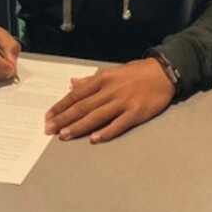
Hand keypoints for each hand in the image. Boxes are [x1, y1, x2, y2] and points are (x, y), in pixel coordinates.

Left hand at [44, 57, 175, 143]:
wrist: (163, 73)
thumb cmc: (136, 73)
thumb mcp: (112, 72)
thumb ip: (91, 80)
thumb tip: (72, 83)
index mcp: (102, 79)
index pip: (77, 94)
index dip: (61, 106)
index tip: (48, 116)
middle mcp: (110, 91)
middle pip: (83, 107)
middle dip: (64, 119)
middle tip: (49, 129)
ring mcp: (123, 102)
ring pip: (96, 116)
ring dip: (78, 127)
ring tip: (64, 136)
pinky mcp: (135, 113)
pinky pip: (118, 124)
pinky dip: (105, 132)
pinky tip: (93, 139)